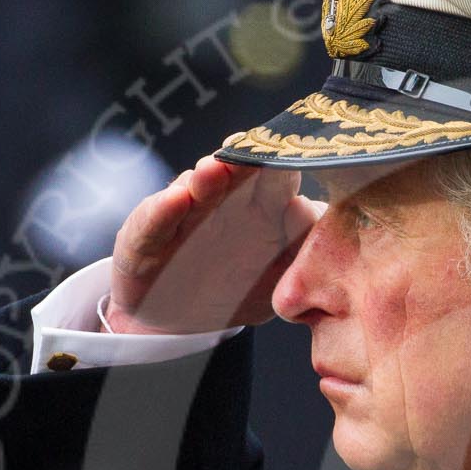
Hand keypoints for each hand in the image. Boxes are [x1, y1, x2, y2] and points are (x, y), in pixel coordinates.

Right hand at [106, 156, 323, 333]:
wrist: (173, 319)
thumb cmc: (233, 293)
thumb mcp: (275, 289)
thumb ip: (300, 260)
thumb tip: (321, 225)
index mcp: (268, 213)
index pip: (286, 181)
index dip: (296, 170)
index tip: (309, 161)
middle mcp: (230, 204)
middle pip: (247, 174)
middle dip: (256, 159)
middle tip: (263, 150)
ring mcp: (189, 213)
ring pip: (203, 186)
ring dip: (211, 176)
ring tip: (215, 169)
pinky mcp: (149, 232)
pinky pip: (157, 219)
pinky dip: (165, 208)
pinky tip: (176, 200)